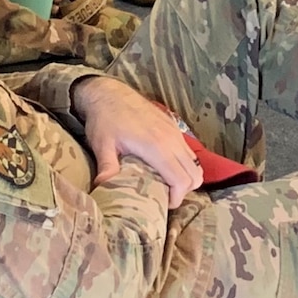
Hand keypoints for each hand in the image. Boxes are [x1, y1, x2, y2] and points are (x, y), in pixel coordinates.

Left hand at [73, 76, 201, 205]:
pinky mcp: (174, 128)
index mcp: (156, 147)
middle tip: (164, 197)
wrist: (110, 93)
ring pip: (196, 164)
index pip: (181, 180)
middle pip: (194, 175)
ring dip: (186, 178)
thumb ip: (107, 168)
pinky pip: (190, 153)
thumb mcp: (102, 145)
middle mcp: (172, 140)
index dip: (176, 198)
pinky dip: (185, 166)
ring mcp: (175, 133)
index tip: (163, 205)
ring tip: (166, 185)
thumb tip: (104, 188)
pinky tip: (166, 168)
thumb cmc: (105, 120)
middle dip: (183, 192)